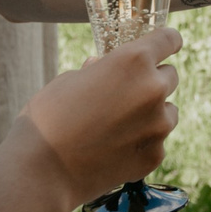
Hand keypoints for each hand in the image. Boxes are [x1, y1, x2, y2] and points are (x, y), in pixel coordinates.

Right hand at [9, 25, 183, 203]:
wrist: (40, 173)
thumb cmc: (47, 120)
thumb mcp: (67, 82)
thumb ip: (96, 71)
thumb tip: (100, 65)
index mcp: (133, 61)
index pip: (169, 38)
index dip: (167, 41)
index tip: (165, 46)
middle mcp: (153, 89)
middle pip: (170, 76)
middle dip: (152, 81)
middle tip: (125, 94)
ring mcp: (158, 125)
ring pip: (168, 111)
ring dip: (152, 113)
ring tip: (117, 126)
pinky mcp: (155, 155)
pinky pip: (157, 141)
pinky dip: (142, 143)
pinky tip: (113, 149)